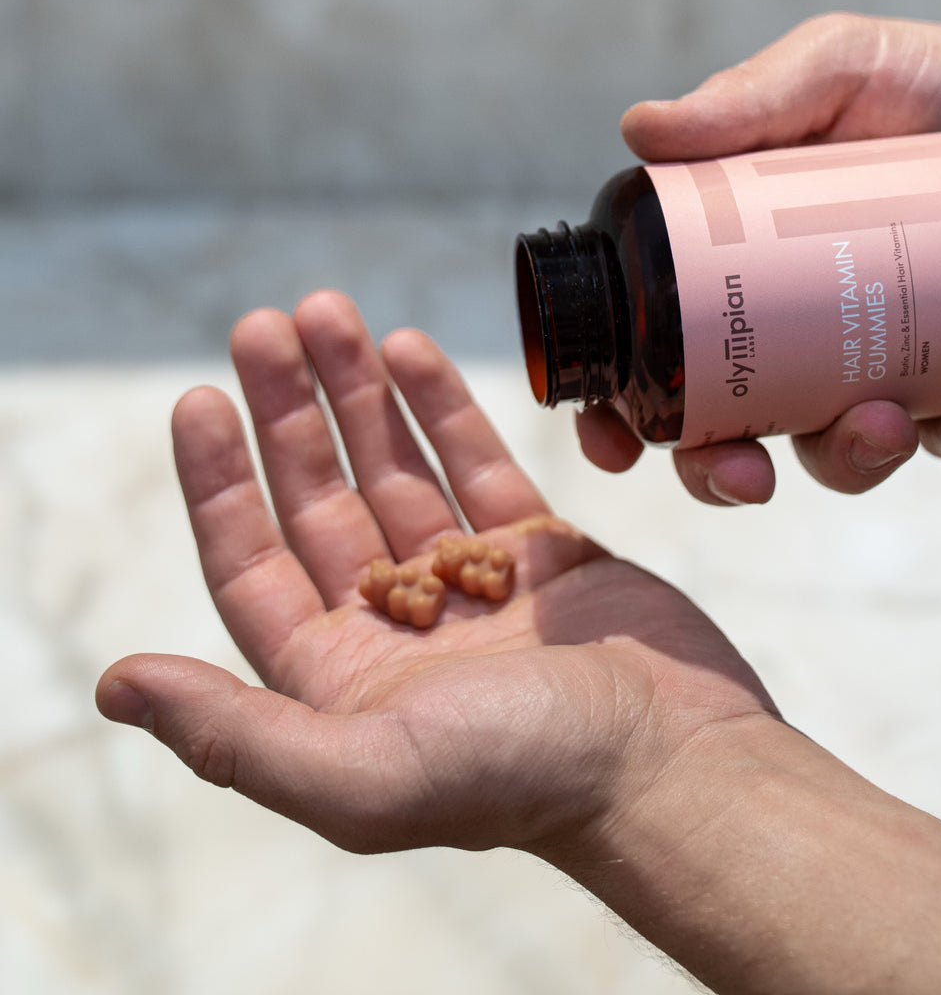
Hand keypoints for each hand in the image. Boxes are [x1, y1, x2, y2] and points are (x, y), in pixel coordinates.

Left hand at [95, 290, 776, 854]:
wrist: (674, 764)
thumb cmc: (525, 779)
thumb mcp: (365, 777)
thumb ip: (238, 735)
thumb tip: (116, 682)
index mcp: (341, 680)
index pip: (254, 563)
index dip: (219, 482)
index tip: (199, 398)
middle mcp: (396, 627)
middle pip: (320, 499)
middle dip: (288, 411)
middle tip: (264, 323)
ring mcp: (469, 582)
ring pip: (396, 468)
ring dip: (357, 391)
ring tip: (328, 312)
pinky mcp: (539, 549)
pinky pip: (476, 463)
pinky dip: (441, 405)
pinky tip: (408, 348)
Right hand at [581, 12, 940, 501]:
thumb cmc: (925, 87)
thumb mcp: (835, 71)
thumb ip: (750, 99)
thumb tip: (640, 128)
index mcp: (732, 269)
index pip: (653, 353)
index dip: (618, 412)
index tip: (612, 443)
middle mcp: (788, 334)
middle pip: (727, 433)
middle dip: (721, 474)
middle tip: (746, 473)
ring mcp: (869, 366)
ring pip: (836, 454)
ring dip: (850, 460)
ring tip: (885, 419)